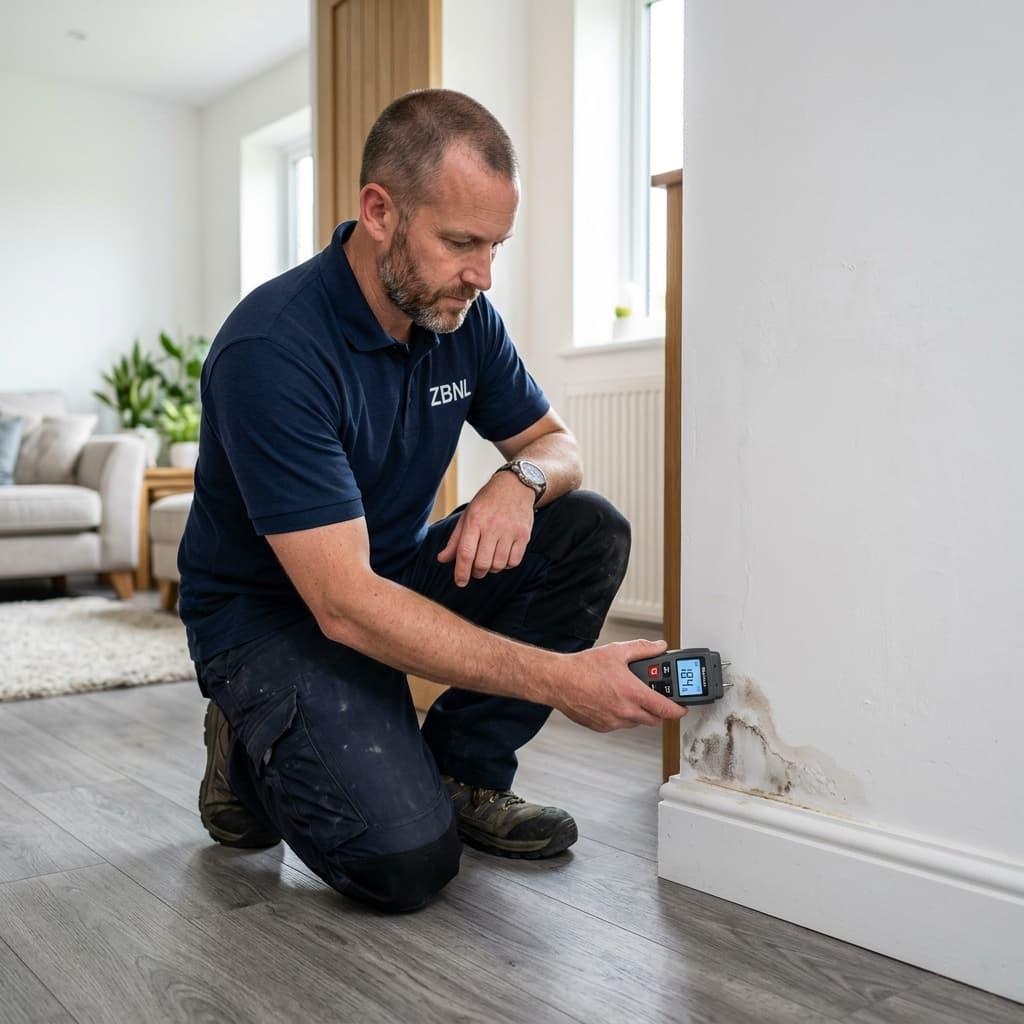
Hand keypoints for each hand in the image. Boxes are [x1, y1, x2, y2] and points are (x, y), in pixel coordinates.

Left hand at [437, 471, 535, 586]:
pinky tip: (503, 555)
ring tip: (490, 560)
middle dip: (477, 572)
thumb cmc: (487, 502)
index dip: (461, 571)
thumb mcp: (467, 516)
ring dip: (492, 569)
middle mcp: (492, 526)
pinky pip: (514, 562)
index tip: (460, 582)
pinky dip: (506, 564)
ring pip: (498, 565)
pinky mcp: (524, 535)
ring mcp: (510, 531)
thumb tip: (441, 559)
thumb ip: (455, 540)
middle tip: (476, 570)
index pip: (466, 553)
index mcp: (474, 521)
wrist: (515, 486)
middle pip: (482, 563)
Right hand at [550, 639, 687, 731]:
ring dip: (639, 712)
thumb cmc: (582, 668)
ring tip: (628, 695)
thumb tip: (659, 647)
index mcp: (632, 693)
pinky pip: (620, 725)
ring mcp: (613, 722)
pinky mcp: (602, 727)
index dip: (678, 709)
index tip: (682, 707)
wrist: (558, 681)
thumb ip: (642, 648)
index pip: (666, 709)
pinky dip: (622, 716)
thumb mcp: (616, 651)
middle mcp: (625, 711)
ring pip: (637, 723)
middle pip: (654, 719)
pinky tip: (612, 701)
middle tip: (654, 697)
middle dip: (658, 709)